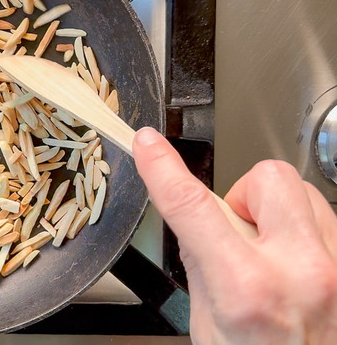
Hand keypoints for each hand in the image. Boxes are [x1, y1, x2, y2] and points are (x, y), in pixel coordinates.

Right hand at [133, 127, 336, 344]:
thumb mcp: (207, 323)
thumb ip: (204, 261)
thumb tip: (196, 216)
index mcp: (248, 290)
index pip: (192, 207)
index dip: (163, 169)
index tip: (149, 145)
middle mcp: (303, 273)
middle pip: (268, 178)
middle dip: (245, 195)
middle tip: (239, 230)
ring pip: (304, 194)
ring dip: (278, 216)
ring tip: (271, 255)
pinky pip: (329, 221)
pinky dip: (306, 235)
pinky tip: (297, 267)